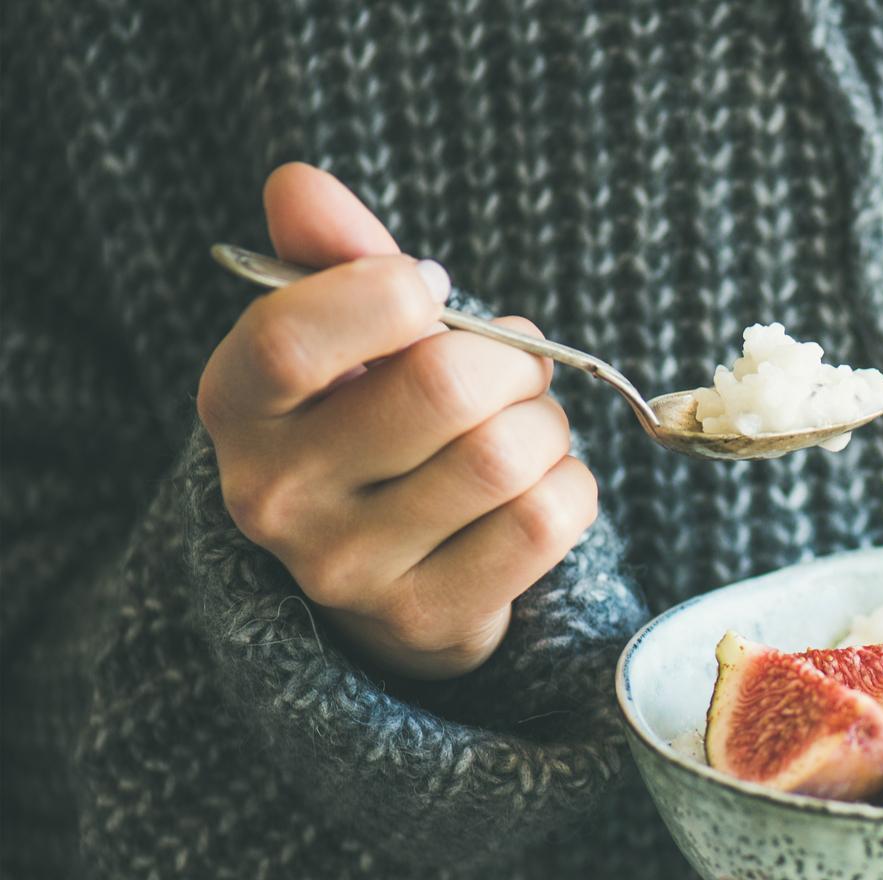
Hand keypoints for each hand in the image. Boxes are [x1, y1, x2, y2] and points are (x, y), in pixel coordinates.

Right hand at [197, 163, 595, 679]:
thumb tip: (298, 183)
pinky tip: (540, 483)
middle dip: (511, 361)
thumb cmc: (372, 423)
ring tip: (526, 427)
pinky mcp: (428, 618)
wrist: (387, 575)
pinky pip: (546, 519)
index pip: (293, 338)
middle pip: (443, 389)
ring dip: (546, 425)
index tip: (431, 289)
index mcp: (237, 406)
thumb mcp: (344, 338)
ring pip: (506, 456)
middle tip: (516, 368)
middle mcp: (275, 496)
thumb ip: (332, 257)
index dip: (387, 295)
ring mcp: (349, 570)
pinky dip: (571, 484)